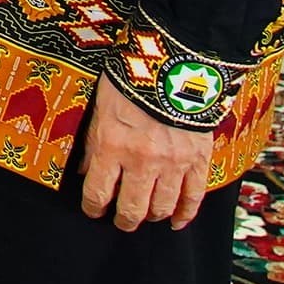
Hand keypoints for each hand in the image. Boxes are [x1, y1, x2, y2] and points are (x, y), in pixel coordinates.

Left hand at [79, 79, 214, 231]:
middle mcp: (141, 160)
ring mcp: (172, 163)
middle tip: (121, 220)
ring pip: (161, 207)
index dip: (93, 208)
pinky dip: (185, 214)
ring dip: (151, 216)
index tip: (93, 211)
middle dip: (124, 220)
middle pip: (131, 209)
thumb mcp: (100, 106)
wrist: (173, 61)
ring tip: (146, 216)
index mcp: (112, 145)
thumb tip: (85, 172)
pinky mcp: (198, 159)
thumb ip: (92, 143)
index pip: (98, 193)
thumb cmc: (130, 78)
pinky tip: (176, 222)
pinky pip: (193, 197)